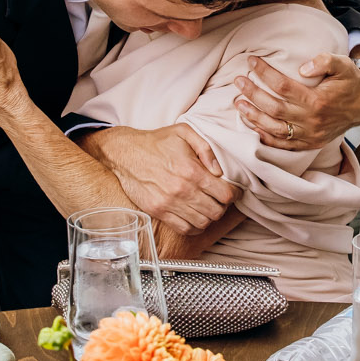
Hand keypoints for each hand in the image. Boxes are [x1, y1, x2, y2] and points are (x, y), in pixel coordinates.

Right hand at [82, 124, 236, 231]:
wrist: (126, 153)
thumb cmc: (156, 142)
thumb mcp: (184, 132)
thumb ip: (206, 148)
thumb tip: (218, 171)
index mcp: (192, 171)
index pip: (225, 194)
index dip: (233, 194)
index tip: (232, 191)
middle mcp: (182, 190)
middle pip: (216, 211)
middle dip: (223, 206)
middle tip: (220, 199)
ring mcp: (170, 203)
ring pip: (203, 223)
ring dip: (209, 217)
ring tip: (207, 207)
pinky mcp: (159, 212)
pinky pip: (184, 229)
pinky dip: (195, 227)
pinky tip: (195, 217)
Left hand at [236, 53, 359, 149]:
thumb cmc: (350, 81)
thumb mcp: (343, 64)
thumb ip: (325, 61)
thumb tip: (303, 67)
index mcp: (318, 100)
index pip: (283, 86)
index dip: (265, 73)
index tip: (251, 62)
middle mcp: (312, 121)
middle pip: (274, 108)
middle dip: (252, 94)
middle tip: (238, 81)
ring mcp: (310, 135)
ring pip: (275, 129)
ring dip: (254, 117)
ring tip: (238, 103)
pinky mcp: (310, 144)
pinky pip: (283, 144)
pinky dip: (265, 137)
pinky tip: (252, 125)